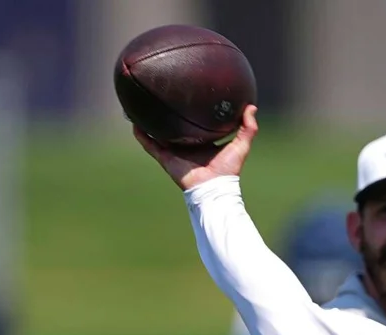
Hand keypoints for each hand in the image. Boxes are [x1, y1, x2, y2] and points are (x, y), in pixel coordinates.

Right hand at [132, 104, 258, 190]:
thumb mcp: (241, 145)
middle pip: (174, 127)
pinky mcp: (165, 158)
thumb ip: (248, 128)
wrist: (214, 188)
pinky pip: (149, 144)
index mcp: (203, 141)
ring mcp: (174, 151)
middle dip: (167, 114)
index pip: (195, 124)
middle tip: (161, 95)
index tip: (188, 95)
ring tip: (140, 104)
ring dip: (149, 121)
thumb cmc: (228, 170)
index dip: (191, 112)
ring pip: (158, 133)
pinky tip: (133, 121)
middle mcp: (187, 145)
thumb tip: (252, 107)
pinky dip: (141, 134)